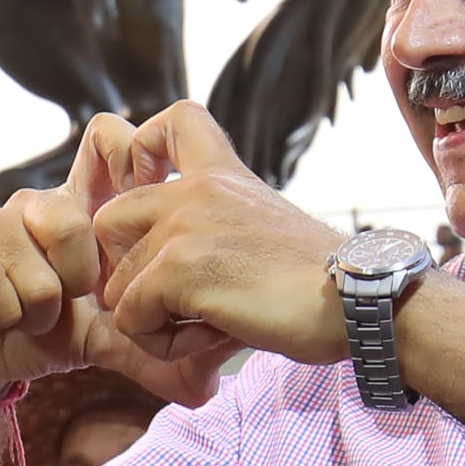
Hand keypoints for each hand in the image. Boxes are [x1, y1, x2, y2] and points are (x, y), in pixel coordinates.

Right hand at [0, 115, 237, 412]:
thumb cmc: (45, 334)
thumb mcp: (108, 341)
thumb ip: (155, 349)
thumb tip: (209, 387)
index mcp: (80, 209)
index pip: (106, 138)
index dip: (129, 156)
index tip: (140, 210)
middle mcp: (36, 206)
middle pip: (69, 214)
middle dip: (80, 276)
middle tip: (76, 300)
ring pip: (33, 262)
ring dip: (40, 306)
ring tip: (36, 317)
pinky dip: (5, 313)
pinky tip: (1, 319)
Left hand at [94, 100, 346, 364]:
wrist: (356, 299)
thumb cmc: (319, 281)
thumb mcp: (262, 227)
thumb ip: (217, 224)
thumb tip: (172, 267)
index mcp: (222, 175)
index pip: (171, 122)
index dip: (141, 150)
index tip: (152, 190)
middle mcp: (196, 190)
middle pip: (108, 224)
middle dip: (129, 272)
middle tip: (177, 298)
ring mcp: (183, 226)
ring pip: (118, 287)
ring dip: (155, 320)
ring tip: (211, 322)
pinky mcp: (178, 269)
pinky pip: (132, 320)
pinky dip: (165, 343)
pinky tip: (213, 336)